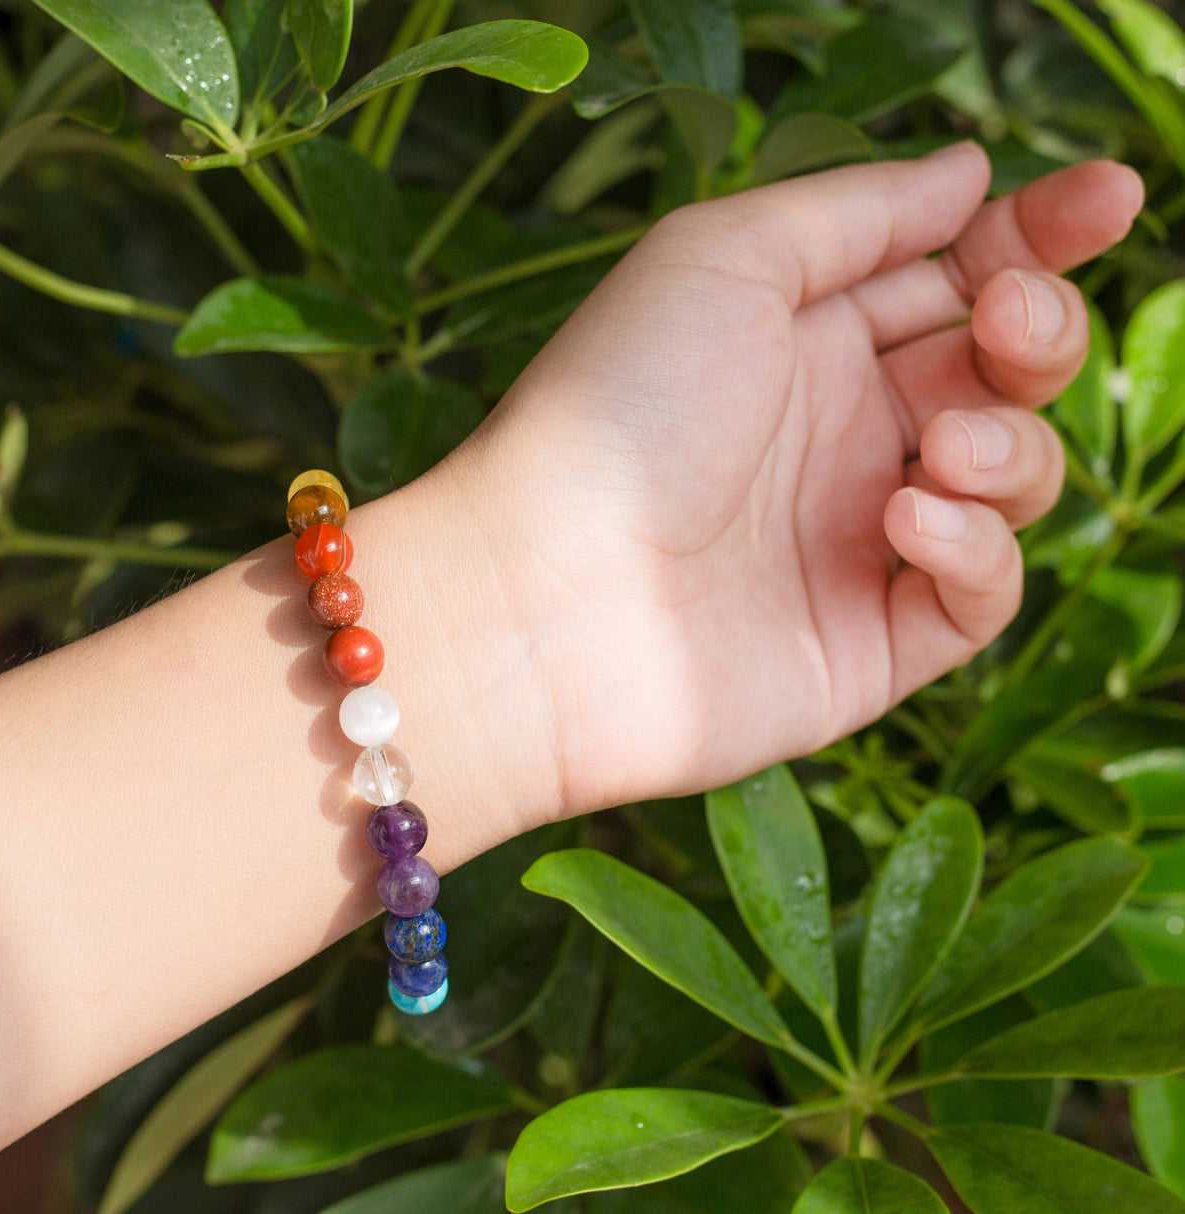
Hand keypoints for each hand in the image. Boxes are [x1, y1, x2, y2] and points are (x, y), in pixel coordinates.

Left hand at [460, 144, 1143, 815]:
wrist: (546, 597)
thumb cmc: (617, 409)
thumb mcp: (726, 259)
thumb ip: (854, 214)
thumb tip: (970, 171)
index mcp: (805, 342)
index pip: (951, 281)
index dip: (1035, 239)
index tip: (1109, 200)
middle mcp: (838, 439)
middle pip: (999, 376)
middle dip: (1038, 334)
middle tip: (1011, 323)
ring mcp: (855, 542)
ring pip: (1012, 482)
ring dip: (1010, 449)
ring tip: (936, 452)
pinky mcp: (869, 643)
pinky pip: (980, 594)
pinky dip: (975, 549)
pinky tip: (904, 521)